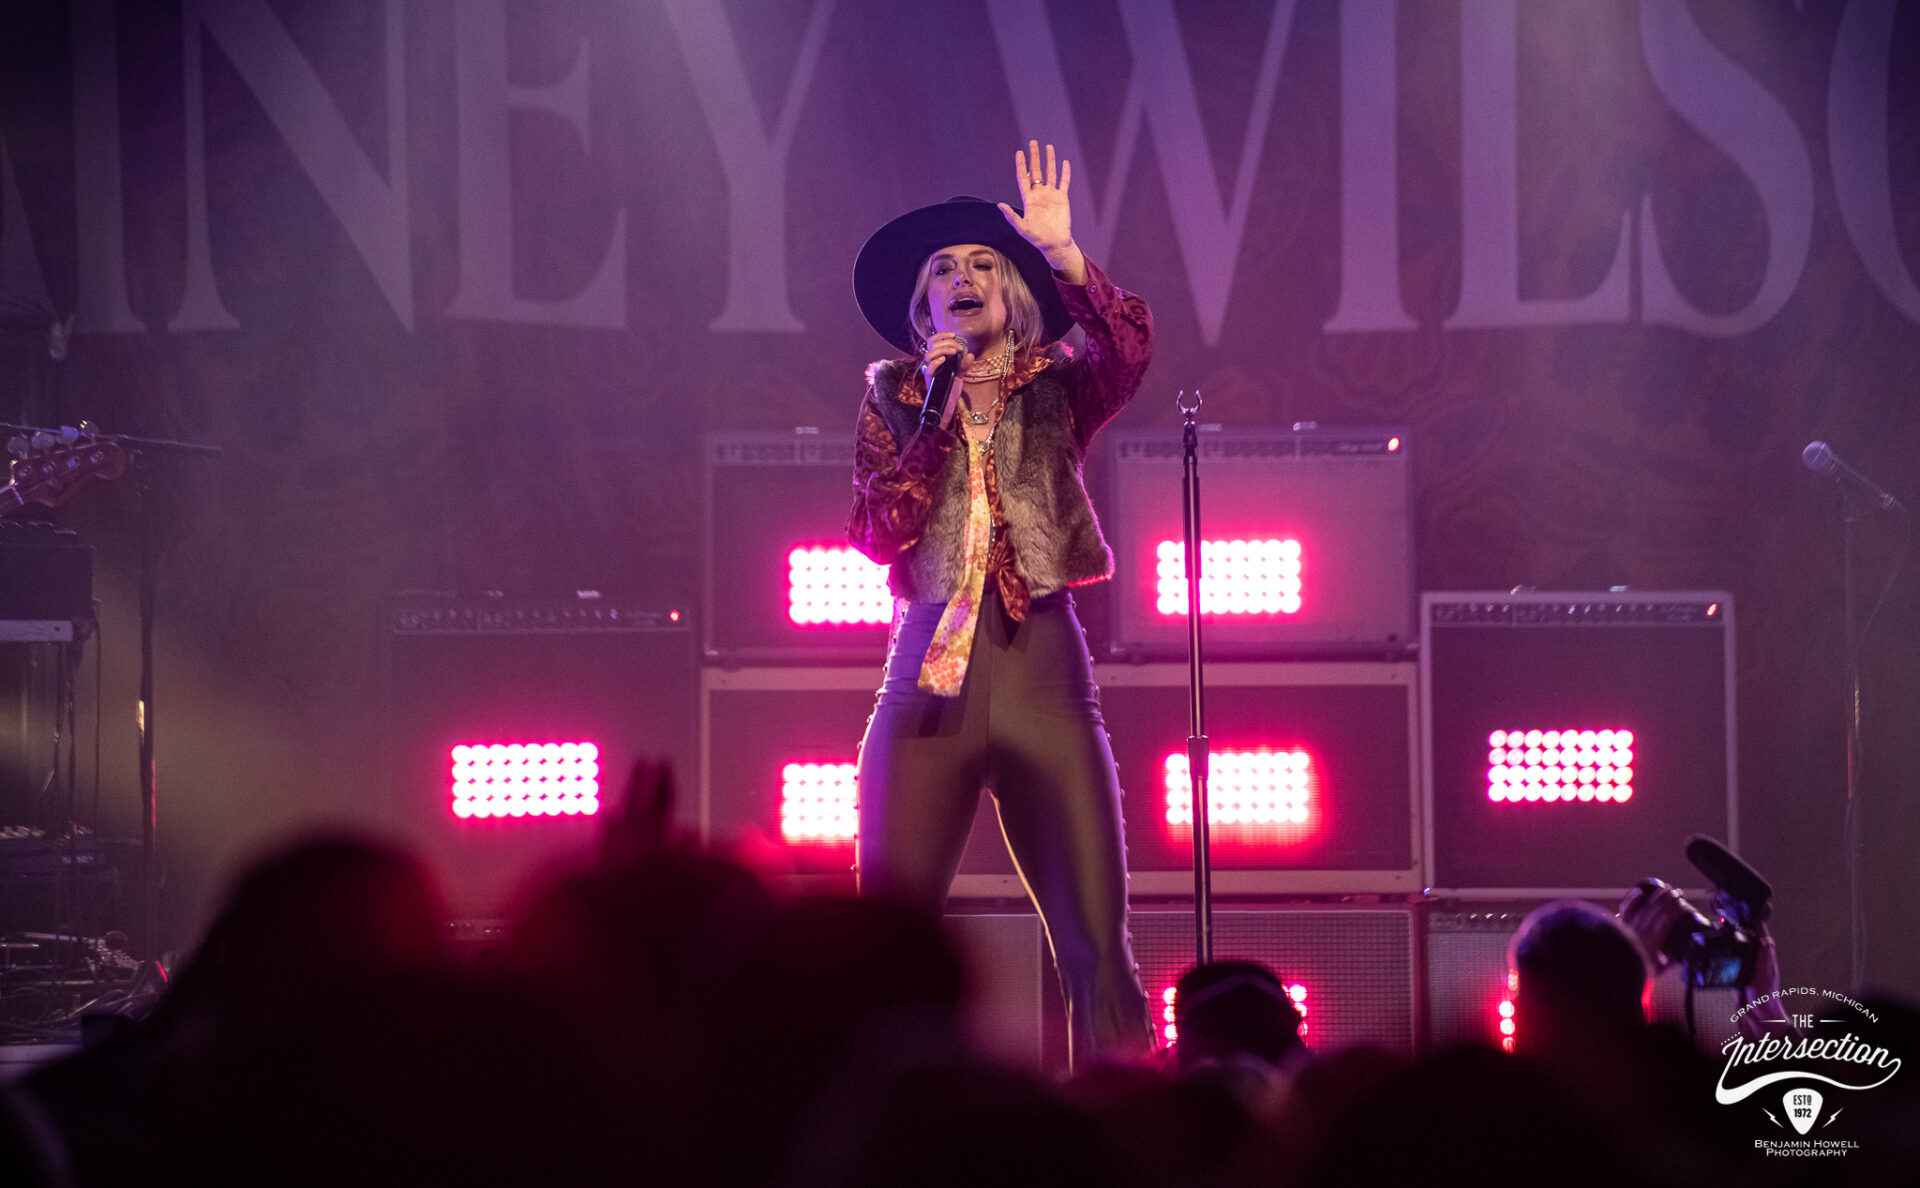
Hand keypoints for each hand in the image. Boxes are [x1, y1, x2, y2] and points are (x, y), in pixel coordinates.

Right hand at [919, 332, 970, 429]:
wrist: (949, 405)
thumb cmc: (951, 388)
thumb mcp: (960, 372)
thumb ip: (964, 364)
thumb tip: (970, 354)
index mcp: (935, 358)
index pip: (933, 341)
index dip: (942, 335)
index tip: (955, 335)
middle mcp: (930, 363)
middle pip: (931, 345)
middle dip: (946, 342)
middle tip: (958, 348)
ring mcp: (929, 371)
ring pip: (929, 354)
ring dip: (943, 350)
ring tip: (954, 352)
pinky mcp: (930, 380)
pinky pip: (929, 369)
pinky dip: (936, 362)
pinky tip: (945, 360)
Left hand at [998, 141, 1085, 282]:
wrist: (1054, 244)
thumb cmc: (1037, 238)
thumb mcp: (1022, 228)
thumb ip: (1011, 216)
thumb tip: (999, 205)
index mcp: (1029, 199)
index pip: (1024, 178)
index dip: (1021, 165)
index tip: (1019, 152)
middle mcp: (1039, 194)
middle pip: (1036, 171)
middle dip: (1034, 157)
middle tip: (1033, 143)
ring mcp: (1051, 195)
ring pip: (1050, 173)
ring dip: (1049, 160)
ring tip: (1048, 147)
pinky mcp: (1062, 198)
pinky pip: (1064, 182)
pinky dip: (1065, 172)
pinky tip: (1064, 162)